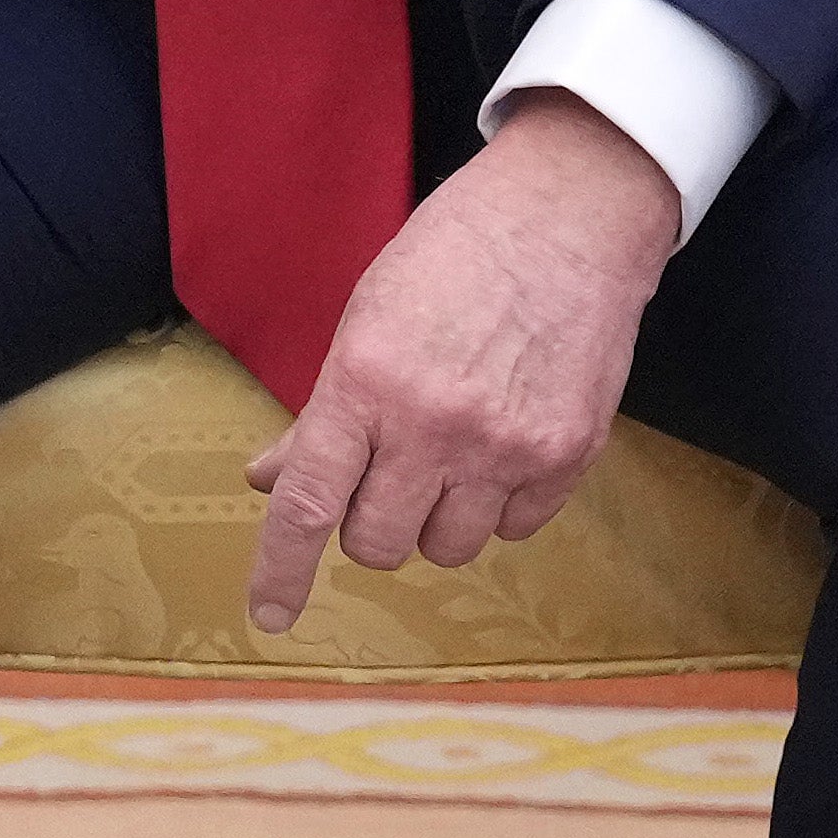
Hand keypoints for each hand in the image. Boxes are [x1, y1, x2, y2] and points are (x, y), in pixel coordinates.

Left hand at [239, 92, 680, 635]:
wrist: (566, 221)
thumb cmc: (451, 256)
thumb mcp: (364, 319)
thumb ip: (322, 412)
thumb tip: (270, 479)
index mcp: (366, 382)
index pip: (309, 502)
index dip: (281, 568)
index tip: (270, 616)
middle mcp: (434, 426)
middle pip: (378, 543)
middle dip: (368, 521)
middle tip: (381, 469)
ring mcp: (507, 448)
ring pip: (445, 548)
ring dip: (433, 518)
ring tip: (446, 451)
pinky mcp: (568, 458)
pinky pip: (513, 531)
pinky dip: (496, 507)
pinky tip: (499, 445)